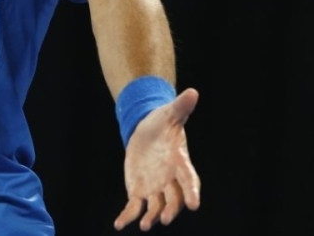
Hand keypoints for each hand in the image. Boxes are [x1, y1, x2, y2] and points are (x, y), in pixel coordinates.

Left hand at [114, 88, 200, 230]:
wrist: (147, 131)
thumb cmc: (162, 123)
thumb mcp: (169, 114)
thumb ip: (181, 107)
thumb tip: (192, 92)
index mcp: (180, 163)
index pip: (189, 180)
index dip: (192, 192)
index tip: (194, 205)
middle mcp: (170, 180)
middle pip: (174, 199)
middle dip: (170, 210)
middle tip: (164, 219)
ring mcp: (156, 188)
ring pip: (156, 206)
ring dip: (151, 216)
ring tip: (145, 225)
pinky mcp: (139, 190)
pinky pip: (134, 206)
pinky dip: (128, 216)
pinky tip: (119, 224)